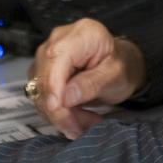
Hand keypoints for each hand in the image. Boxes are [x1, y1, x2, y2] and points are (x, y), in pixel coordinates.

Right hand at [27, 18, 147, 138]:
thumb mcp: (115, 75)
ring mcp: (48, 54)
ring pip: (40, 91)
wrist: (121, 65)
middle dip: (60, 110)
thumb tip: (65, 98)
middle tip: (80, 128)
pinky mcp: (43, 70)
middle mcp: (59, 40)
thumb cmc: (122, 65)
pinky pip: (41, 95)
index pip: (56, 62)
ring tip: (84, 123)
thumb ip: (91, 84)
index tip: (63, 117)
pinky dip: (57, 112)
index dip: (54, 92)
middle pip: (45, 79)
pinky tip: (75, 117)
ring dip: (60, 114)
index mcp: (81, 34)